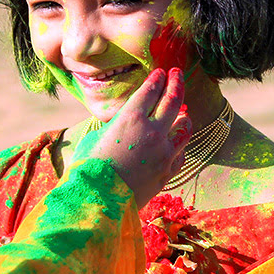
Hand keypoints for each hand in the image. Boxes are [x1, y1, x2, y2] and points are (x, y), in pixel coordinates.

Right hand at [75, 67, 190, 208]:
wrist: (97, 200)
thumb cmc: (88, 168)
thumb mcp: (95, 138)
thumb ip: (113, 127)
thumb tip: (120, 123)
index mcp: (130, 118)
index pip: (150, 90)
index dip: (156, 78)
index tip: (160, 72)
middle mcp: (152, 131)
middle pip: (173, 100)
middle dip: (176, 83)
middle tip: (177, 74)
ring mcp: (164, 152)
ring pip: (185, 127)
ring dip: (184, 115)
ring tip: (183, 112)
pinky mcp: (168, 171)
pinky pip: (180, 153)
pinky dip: (179, 144)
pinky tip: (176, 142)